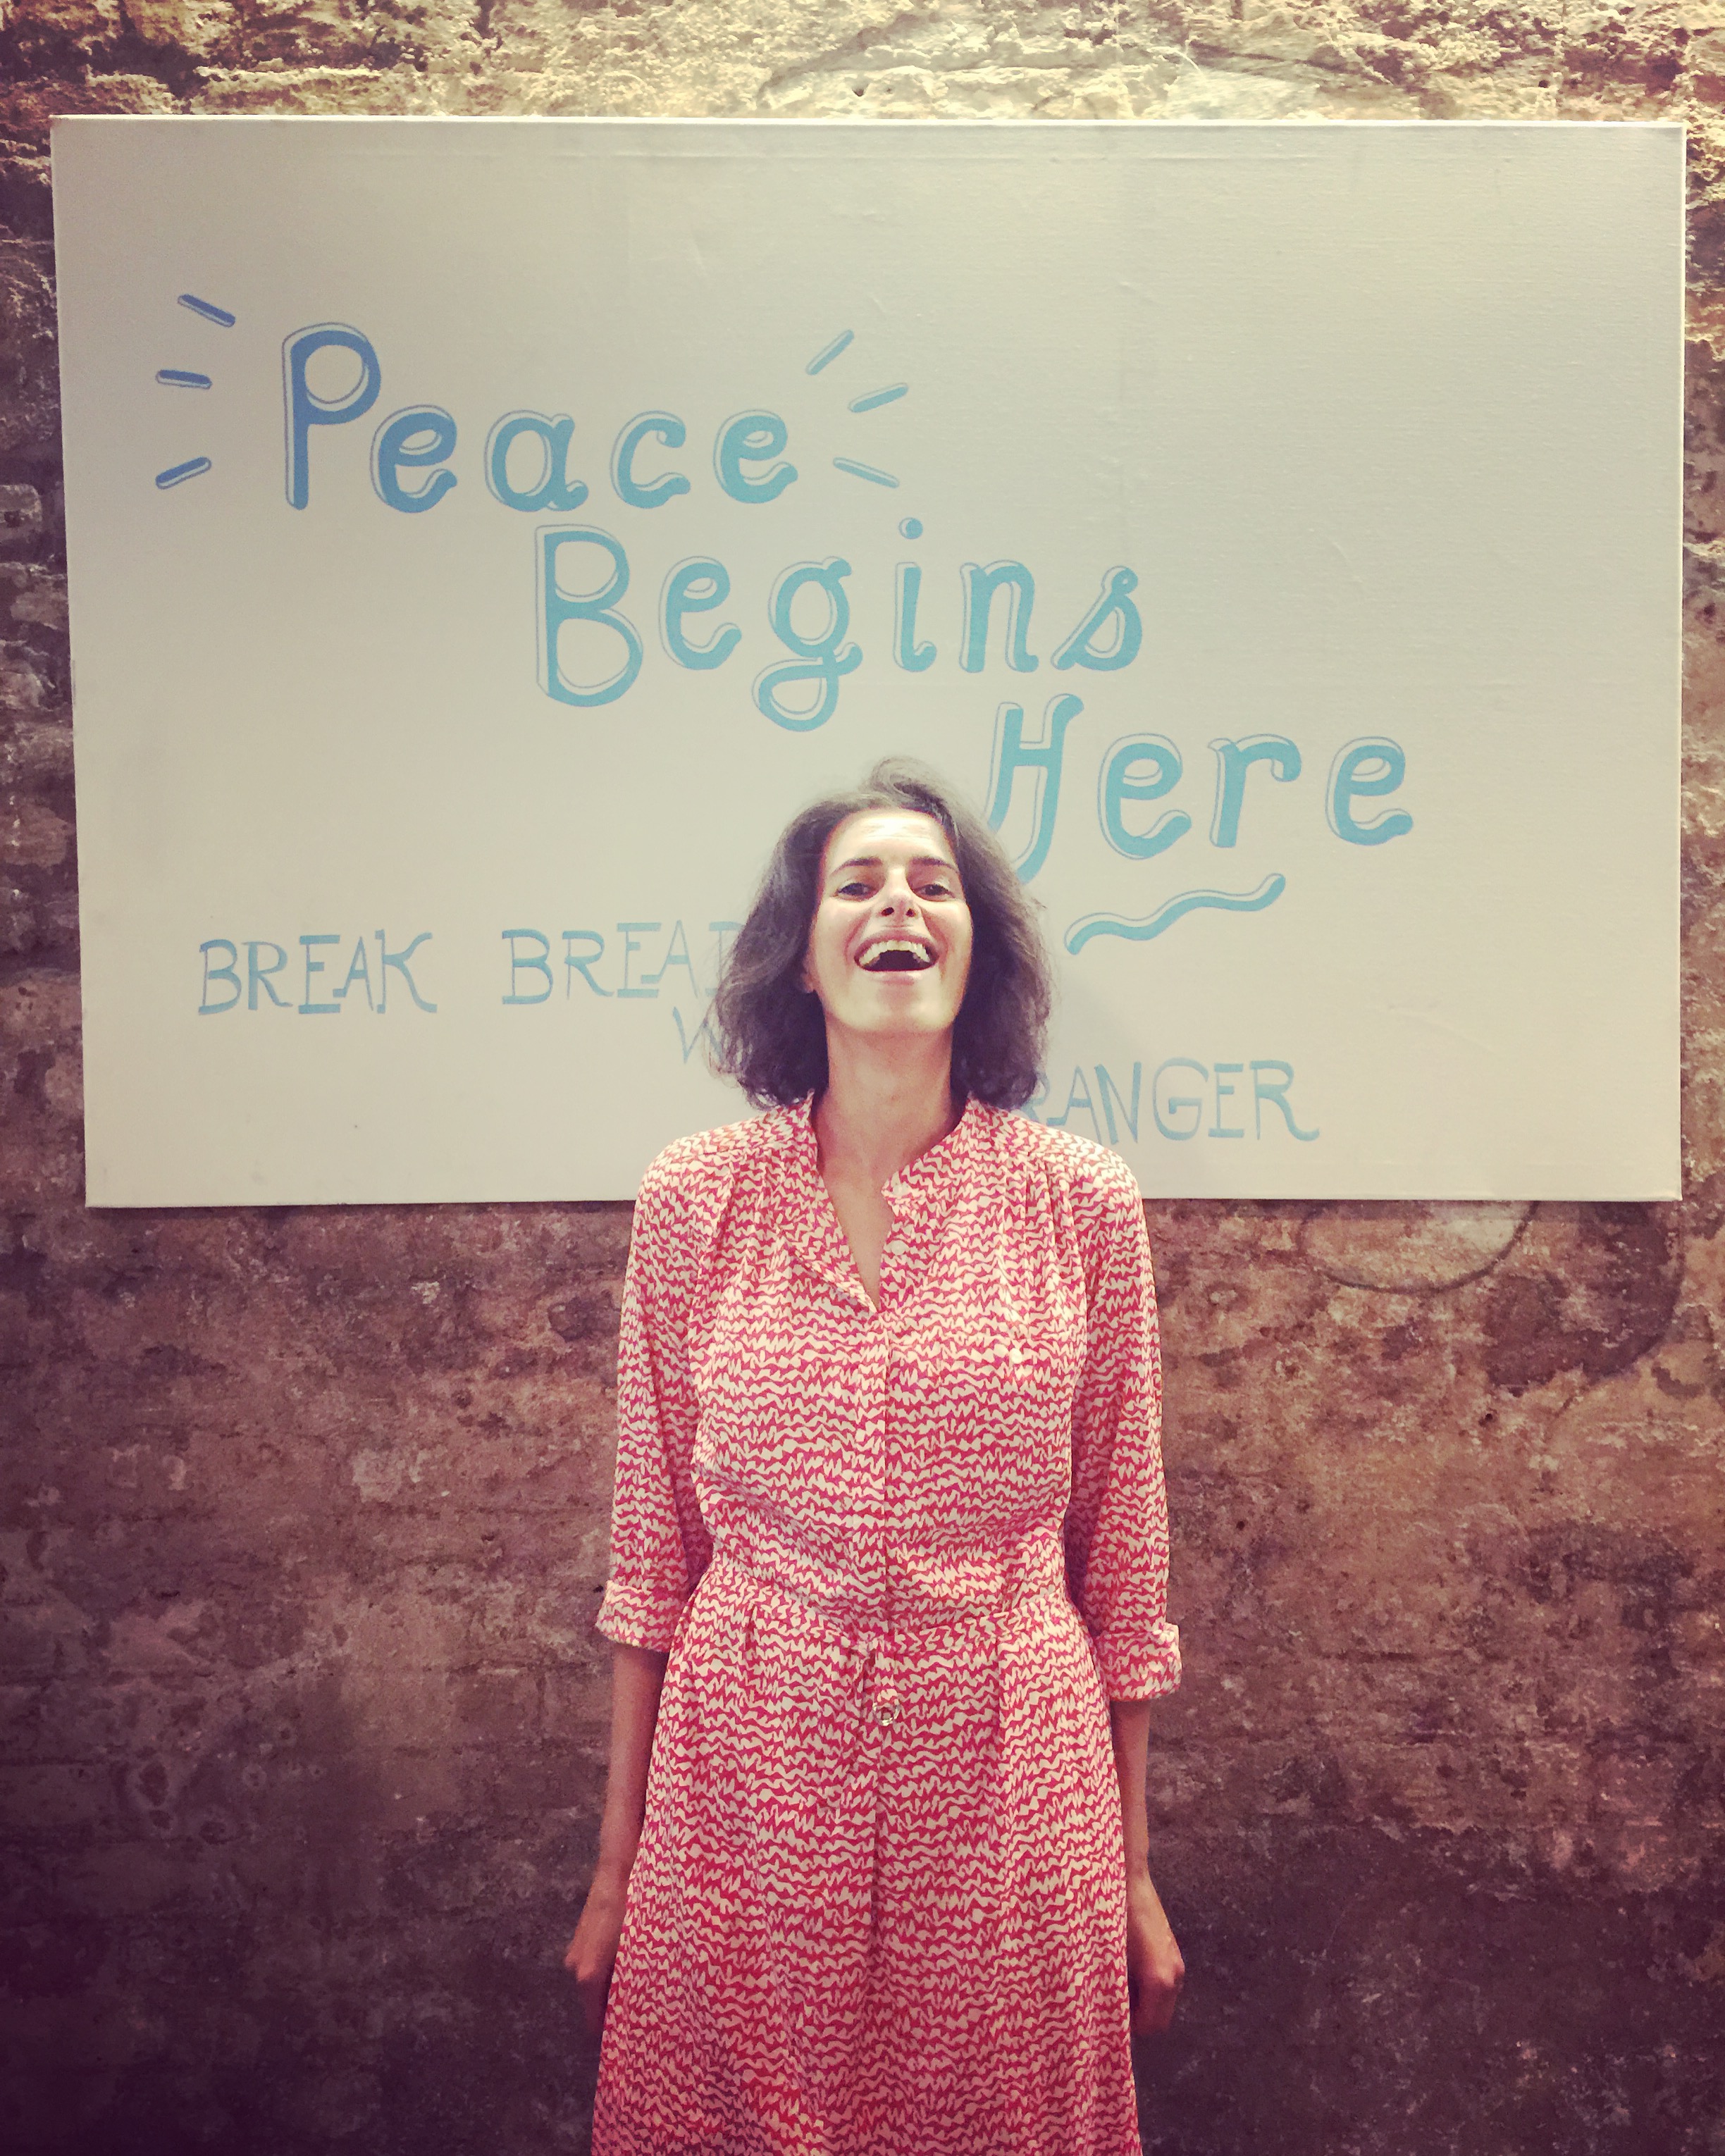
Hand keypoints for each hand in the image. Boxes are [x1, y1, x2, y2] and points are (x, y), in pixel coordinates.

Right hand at [564, 1867, 630, 2040]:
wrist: (618, 1870)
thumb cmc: (632, 1910)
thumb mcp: (637, 1950)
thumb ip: (635, 1982)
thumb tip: (646, 2009)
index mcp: (588, 1975)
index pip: (593, 2021)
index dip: (612, 2033)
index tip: (632, 2040)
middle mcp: (575, 1967)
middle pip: (594, 2002)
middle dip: (614, 2009)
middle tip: (643, 2012)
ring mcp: (576, 1951)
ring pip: (594, 1983)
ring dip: (612, 1988)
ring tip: (640, 1987)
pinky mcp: (581, 1938)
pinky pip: (593, 1967)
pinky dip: (608, 1972)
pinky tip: (629, 1963)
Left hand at [1124, 1871, 1184, 2035]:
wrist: (1129, 1881)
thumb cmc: (1114, 1918)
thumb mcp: (1110, 1958)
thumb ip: (1113, 1991)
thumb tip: (1107, 2014)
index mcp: (1159, 1980)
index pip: (1150, 2027)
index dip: (1129, 2029)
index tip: (1109, 2018)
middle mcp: (1174, 1976)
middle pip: (1160, 2019)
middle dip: (1138, 2018)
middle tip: (1112, 2003)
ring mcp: (1177, 1963)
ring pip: (1163, 2002)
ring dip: (1144, 2003)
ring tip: (1119, 1985)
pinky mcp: (1174, 1953)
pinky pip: (1165, 1985)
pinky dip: (1150, 1988)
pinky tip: (1129, 1970)